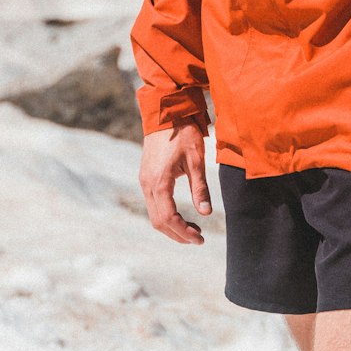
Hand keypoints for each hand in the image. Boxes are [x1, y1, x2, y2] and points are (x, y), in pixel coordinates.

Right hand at [138, 122, 211, 243]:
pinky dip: (166, 215)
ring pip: (154, 215)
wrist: (165, 111)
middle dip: (178, 234)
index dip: (184, 232)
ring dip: (172, 227)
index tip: (200, 239)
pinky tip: (181, 216)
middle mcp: (147, 185)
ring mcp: (144, 181)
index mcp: (159, 182)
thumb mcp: (196, 159)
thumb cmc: (182, 132)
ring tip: (193, 230)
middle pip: (158, 221)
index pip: (168, 218)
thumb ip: (200, 188)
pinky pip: (153, 205)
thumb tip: (206, 213)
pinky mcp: (146, 177)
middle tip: (199, 239)